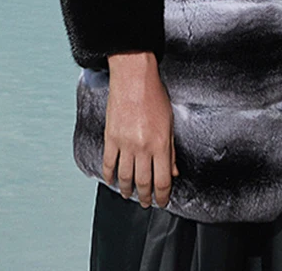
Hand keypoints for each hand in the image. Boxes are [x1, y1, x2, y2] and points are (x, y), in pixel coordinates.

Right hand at [102, 50, 179, 208]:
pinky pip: (108, 163)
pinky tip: (112, 181)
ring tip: (129, 195)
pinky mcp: (110, 137)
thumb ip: (171, 149)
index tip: (162, 201)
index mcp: (160, 144)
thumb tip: (173, 171)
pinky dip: (109, 176)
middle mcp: (142, 147)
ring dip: (127, 190)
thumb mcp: (169, 122)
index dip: (162, 196)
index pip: (162, 180)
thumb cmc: (154, 95)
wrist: (133, 77)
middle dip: (145, 197)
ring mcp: (124, 144)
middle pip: (143, 182)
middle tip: (146, 203)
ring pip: (125, 177)